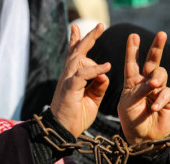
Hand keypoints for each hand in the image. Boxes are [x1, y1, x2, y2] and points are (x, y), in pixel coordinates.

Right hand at [50, 23, 110, 137]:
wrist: (63, 132)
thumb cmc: (76, 116)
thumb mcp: (92, 100)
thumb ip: (98, 87)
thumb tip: (105, 75)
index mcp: (74, 77)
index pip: (75, 56)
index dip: (77, 42)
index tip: (77, 28)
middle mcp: (69, 75)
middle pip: (77, 51)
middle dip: (88, 37)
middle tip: (99, 24)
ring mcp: (68, 80)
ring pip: (78, 57)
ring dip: (89, 43)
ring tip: (100, 30)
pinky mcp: (69, 88)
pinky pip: (83, 75)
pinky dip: (95, 70)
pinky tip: (106, 67)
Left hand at [118, 32, 169, 144]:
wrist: (142, 138)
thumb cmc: (131, 119)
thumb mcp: (128, 103)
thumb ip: (139, 90)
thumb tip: (154, 82)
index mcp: (133, 82)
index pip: (132, 63)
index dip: (132, 50)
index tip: (133, 36)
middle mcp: (146, 83)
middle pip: (152, 62)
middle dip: (157, 47)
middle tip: (161, 34)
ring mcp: (158, 90)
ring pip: (161, 74)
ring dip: (157, 78)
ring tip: (153, 86)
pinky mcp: (168, 99)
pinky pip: (167, 93)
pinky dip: (160, 99)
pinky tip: (154, 108)